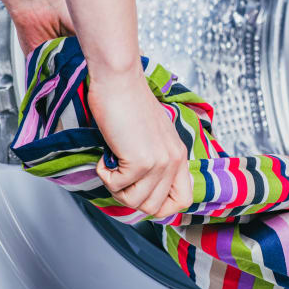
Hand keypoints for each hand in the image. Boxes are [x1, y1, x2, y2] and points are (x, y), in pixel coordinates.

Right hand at [88, 64, 192, 218]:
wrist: (119, 80)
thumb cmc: (128, 102)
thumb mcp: (152, 135)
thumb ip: (154, 159)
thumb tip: (140, 186)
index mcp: (179, 155)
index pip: (183, 200)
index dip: (161, 206)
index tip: (140, 192)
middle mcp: (173, 160)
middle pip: (155, 208)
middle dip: (130, 198)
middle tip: (118, 176)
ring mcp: (159, 162)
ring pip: (136, 203)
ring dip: (116, 189)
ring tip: (112, 165)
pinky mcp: (140, 161)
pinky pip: (117, 186)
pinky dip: (104, 174)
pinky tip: (106, 155)